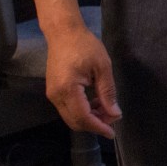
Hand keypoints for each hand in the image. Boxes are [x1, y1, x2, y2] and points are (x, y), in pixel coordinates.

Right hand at [45, 21, 121, 138]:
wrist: (63, 32)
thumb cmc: (84, 45)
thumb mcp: (102, 67)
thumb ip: (107, 92)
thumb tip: (114, 113)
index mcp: (68, 89)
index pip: (83, 117)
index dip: (98, 127)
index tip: (112, 133)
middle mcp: (56, 95)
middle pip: (75, 121)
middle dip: (95, 124)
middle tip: (112, 117)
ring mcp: (52, 94)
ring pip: (71, 117)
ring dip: (89, 118)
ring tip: (107, 108)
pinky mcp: (53, 91)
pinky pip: (68, 109)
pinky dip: (82, 111)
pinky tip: (95, 102)